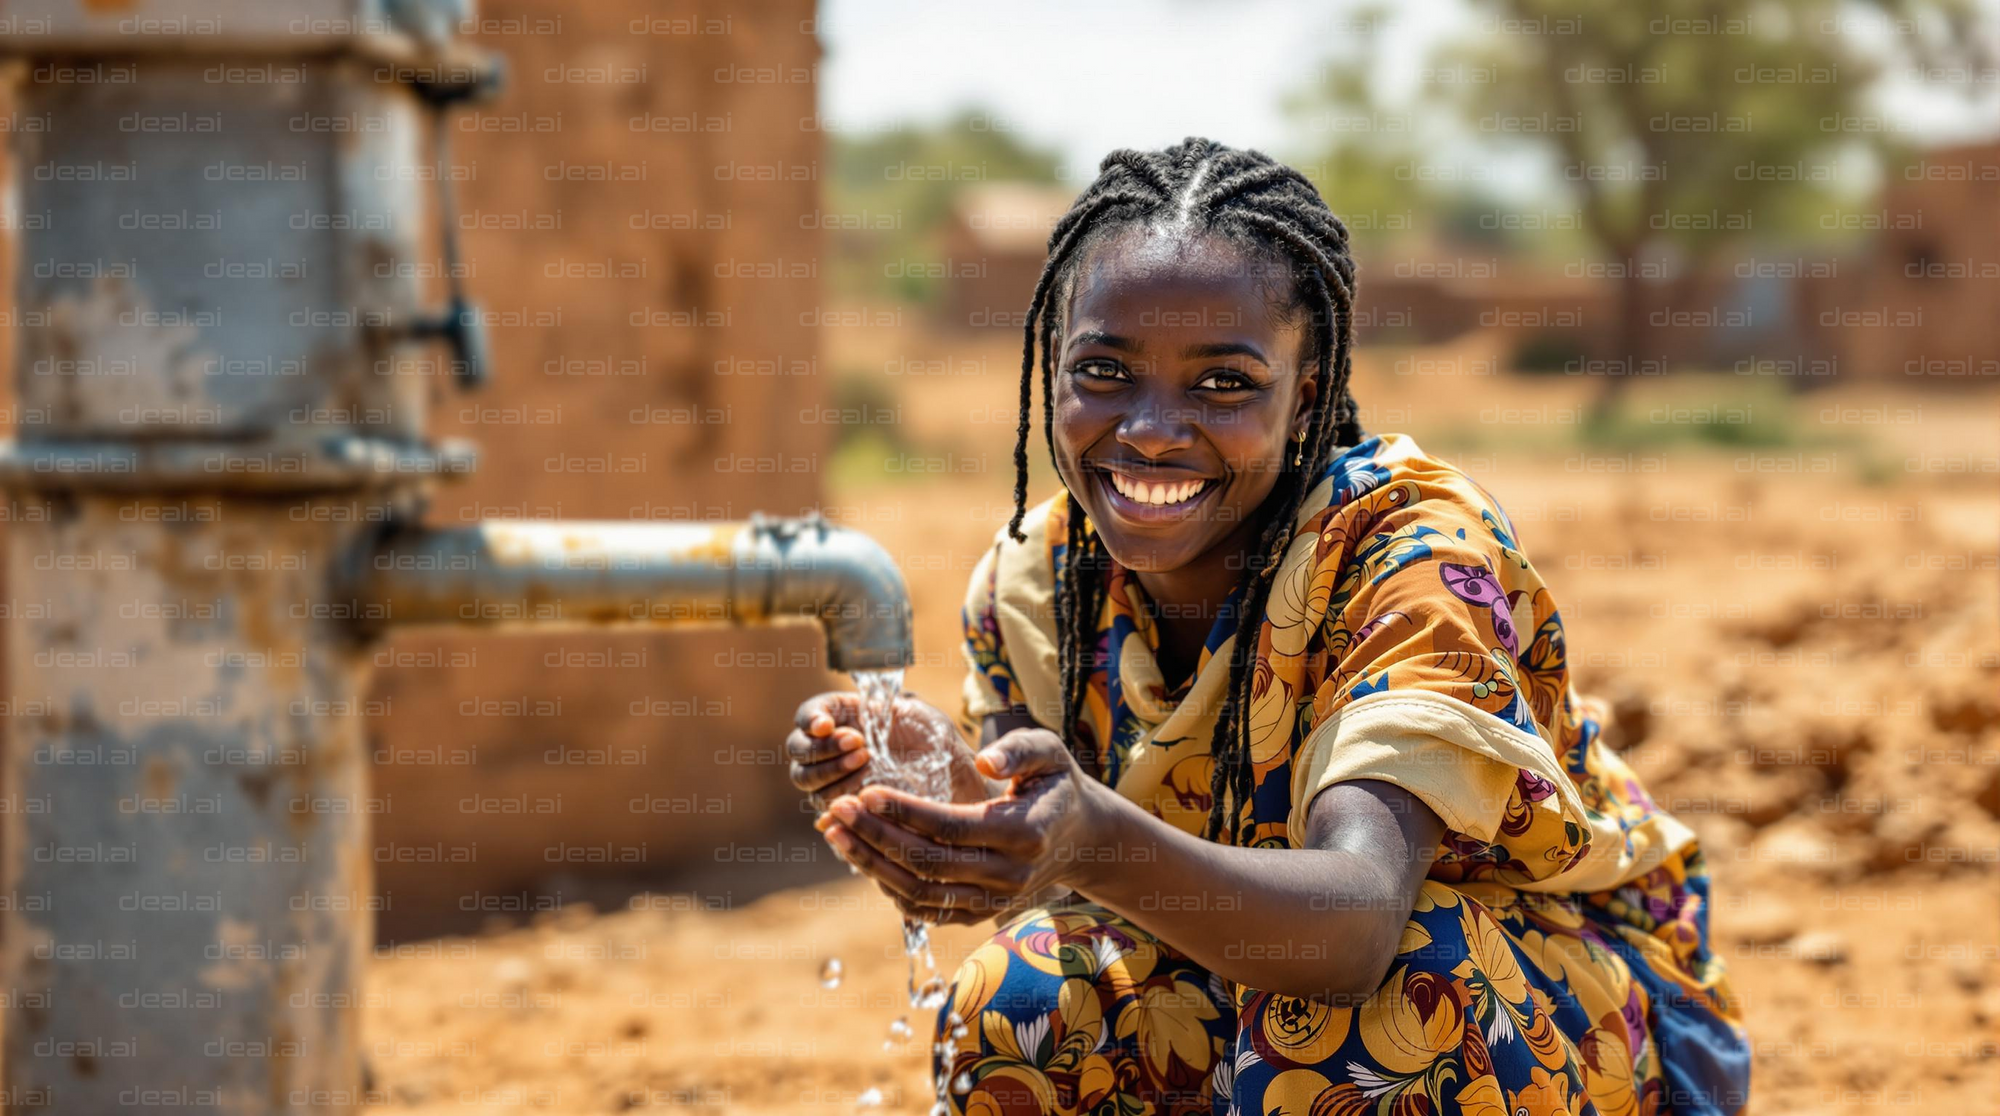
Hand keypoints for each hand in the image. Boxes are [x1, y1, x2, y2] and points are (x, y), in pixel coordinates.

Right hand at [785, 690, 992, 809]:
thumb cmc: (929, 735)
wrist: (951, 773)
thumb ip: (877, 708)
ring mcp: (831, 780)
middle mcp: (826, 749)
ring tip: (867, 765)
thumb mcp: (909, 710)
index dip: (810, 719)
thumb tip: (838, 719)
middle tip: (860, 746)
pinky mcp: (842, 809)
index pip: (807, 716)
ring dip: (833, 772)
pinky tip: (857, 799)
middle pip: (799, 750)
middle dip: (825, 748)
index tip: (826, 725)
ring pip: (808, 780)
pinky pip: (826, 810)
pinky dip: (837, 804)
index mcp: (839, 717)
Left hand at [816, 727, 1108, 924]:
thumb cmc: (1055, 785)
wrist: (1080, 839)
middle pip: (928, 863)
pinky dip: (889, 887)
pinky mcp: (979, 914)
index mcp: (1024, 832)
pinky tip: (862, 856)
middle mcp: (1009, 875)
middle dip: (876, 836)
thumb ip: (1018, 750)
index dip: (905, 812)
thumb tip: (984, 760)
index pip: (953, 827)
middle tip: (838, 807)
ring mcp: (994, 901)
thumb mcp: (1050, 753)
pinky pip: (926, 910)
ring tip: (835, 832)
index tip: (866, 792)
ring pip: (920, 893)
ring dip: (870, 865)